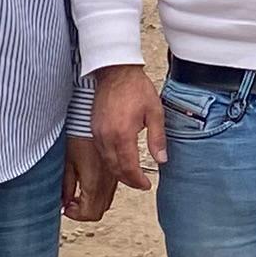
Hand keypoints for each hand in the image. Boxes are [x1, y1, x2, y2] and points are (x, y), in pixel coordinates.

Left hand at [61, 135, 116, 224]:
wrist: (91, 118)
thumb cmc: (78, 134)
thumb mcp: (67, 162)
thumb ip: (66, 186)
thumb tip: (64, 202)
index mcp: (94, 182)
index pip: (90, 213)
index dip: (75, 215)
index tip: (66, 207)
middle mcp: (107, 182)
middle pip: (99, 211)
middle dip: (83, 211)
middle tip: (70, 202)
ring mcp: (113, 177)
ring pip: (106, 202)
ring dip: (91, 202)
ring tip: (77, 192)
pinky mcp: (115, 170)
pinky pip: (109, 190)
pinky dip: (98, 193)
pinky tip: (87, 183)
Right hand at [91, 64, 164, 191]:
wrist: (116, 71)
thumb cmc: (136, 88)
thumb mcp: (155, 112)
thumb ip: (158, 138)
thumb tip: (162, 160)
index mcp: (123, 134)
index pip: (129, 167)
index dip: (137, 180)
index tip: (146, 185)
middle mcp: (107, 136)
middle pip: (115, 168)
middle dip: (128, 180)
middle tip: (140, 184)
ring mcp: (98, 133)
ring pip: (106, 162)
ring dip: (118, 172)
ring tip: (132, 176)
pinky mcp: (93, 128)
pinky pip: (101, 152)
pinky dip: (110, 161)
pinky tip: (120, 161)